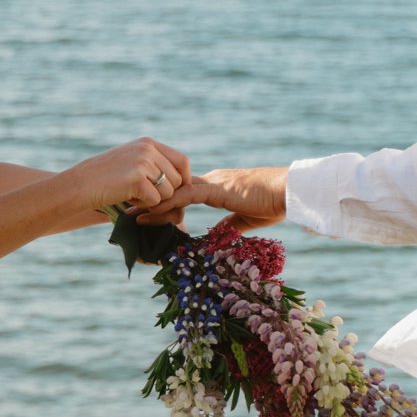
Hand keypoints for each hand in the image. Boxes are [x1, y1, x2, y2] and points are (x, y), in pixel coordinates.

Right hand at [69, 137, 190, 213]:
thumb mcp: (131, 160)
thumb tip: (184, 181)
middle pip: (178, 179)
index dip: (184, 179)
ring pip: (168, 192)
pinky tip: (127, 199)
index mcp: (148, 143)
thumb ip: (154, 164)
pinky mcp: (137, 180)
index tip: (177, 192)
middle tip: (146, 197)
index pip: (182, 160)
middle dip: (166, 194)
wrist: (79, 184)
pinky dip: (143, 205)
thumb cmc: (104, 177)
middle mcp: (147, 149)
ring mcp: (142, 163)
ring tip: (132, 195)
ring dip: (153, 200)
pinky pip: (155, 201)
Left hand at [140, 165, 287, 228]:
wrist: (290, 191)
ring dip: (151, 202)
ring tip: (131, 215)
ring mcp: (212, 183)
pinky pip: (185, 196)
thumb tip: (217, 236)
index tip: (145, 212)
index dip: (163, 202)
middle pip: (172, 190)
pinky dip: (166, 204)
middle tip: (127, 211)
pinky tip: (151, 212)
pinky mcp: (216, 189)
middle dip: (149, 200)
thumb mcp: (247, 219)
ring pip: (173, 192)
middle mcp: (210, 181)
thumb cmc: (274, 203)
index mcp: (216, 187)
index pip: (183, 194)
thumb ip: (229, 225)